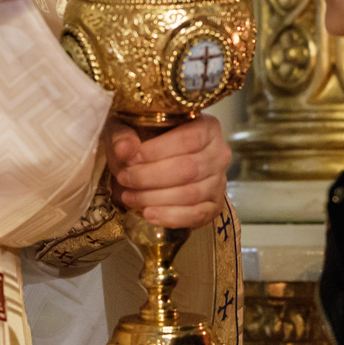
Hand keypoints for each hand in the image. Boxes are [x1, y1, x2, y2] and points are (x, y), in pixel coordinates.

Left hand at [105, 115, 230, 228]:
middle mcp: (219, 153)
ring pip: (191, 194)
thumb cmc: (145, 142)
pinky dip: (171, 217)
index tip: (131, 159)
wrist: (155, 165)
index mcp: (206, 127)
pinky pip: (197, 215)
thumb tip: (125, 148)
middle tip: (124, 179)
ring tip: (129, 197)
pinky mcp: (214, 206)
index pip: (188, 139)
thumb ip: (123, 135)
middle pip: (188, 169)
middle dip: (151, 177)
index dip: (158, 150)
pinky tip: (148, 214)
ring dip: (155, 199)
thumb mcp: (128, 129)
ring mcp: (219, 182)